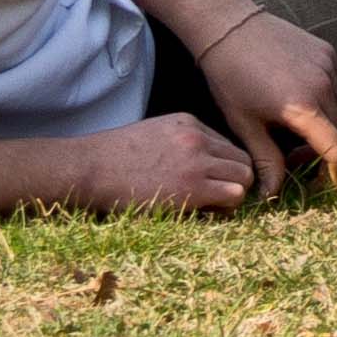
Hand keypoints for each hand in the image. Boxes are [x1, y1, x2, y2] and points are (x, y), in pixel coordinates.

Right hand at [65, 115, 266, 212]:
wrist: (93, 168)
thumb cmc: (115, 158)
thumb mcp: (153, 135)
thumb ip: (180, 144)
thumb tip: (201, 168)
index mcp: (188, 123)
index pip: (227, 146)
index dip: (222, 168)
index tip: (208, 183)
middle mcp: (198, 138)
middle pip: (242, 160)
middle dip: (235, 180)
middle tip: (216, 198)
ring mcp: (197, 161)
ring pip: (244, 177)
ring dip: (233, 195)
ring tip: (212, 207)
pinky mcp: (193, 186)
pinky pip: (233, 196)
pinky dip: (226, 208)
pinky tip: (205, 213)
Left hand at [188, 8, 336, 196]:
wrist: (228, 26)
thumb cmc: (229, 78)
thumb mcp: (245, 125)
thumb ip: (266, 162)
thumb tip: (272, 197)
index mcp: (303, 107)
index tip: (328, 183)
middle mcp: (323, 84)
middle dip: (325, 152)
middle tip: (293, 158)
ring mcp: (328, 65)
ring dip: (327, 129)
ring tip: (293, 132)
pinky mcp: (327, 52)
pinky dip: (326, 104)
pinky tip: (298, 106)